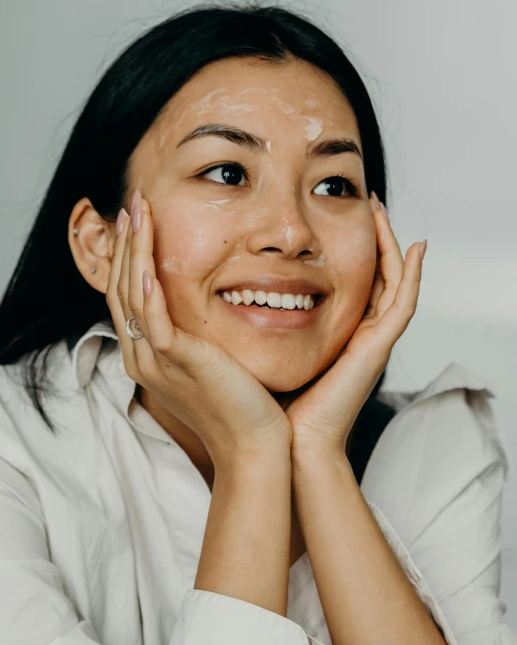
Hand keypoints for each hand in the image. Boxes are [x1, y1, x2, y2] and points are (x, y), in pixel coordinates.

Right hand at [106, 191, 291, 466]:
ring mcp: (157, 361)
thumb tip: (201, 313)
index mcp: (148, 357)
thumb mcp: (210, 365)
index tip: (140, 221)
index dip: (131, 257)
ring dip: (135, 251)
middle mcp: (143, 357)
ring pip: (132, 296)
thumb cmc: (239, 406)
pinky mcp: (179, 363)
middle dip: (128, 244)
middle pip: (122, 289)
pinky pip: (154, 319)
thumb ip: (196, 337)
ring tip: (139, 212)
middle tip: (134, 204)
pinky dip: (148, 287)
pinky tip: (149, 261)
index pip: (128, 297)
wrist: (254, 445)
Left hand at [285, 191, 425, 456]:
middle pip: (377, 276)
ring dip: (392, 245)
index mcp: (337, 335)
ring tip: (383, 210)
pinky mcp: (377, 349)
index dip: (351, 249)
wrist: (288, 443)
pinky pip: (403, 304)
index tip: (337, 215)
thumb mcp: (266, 352)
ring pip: (395, 283)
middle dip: (376, 238)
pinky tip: (415, 248)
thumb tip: (228, 297)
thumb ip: (259, 326)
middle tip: (370, 202)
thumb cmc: (274, 404)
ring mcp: (372, 342)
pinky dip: (412, 275)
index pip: (352, 282)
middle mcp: (359, 335)